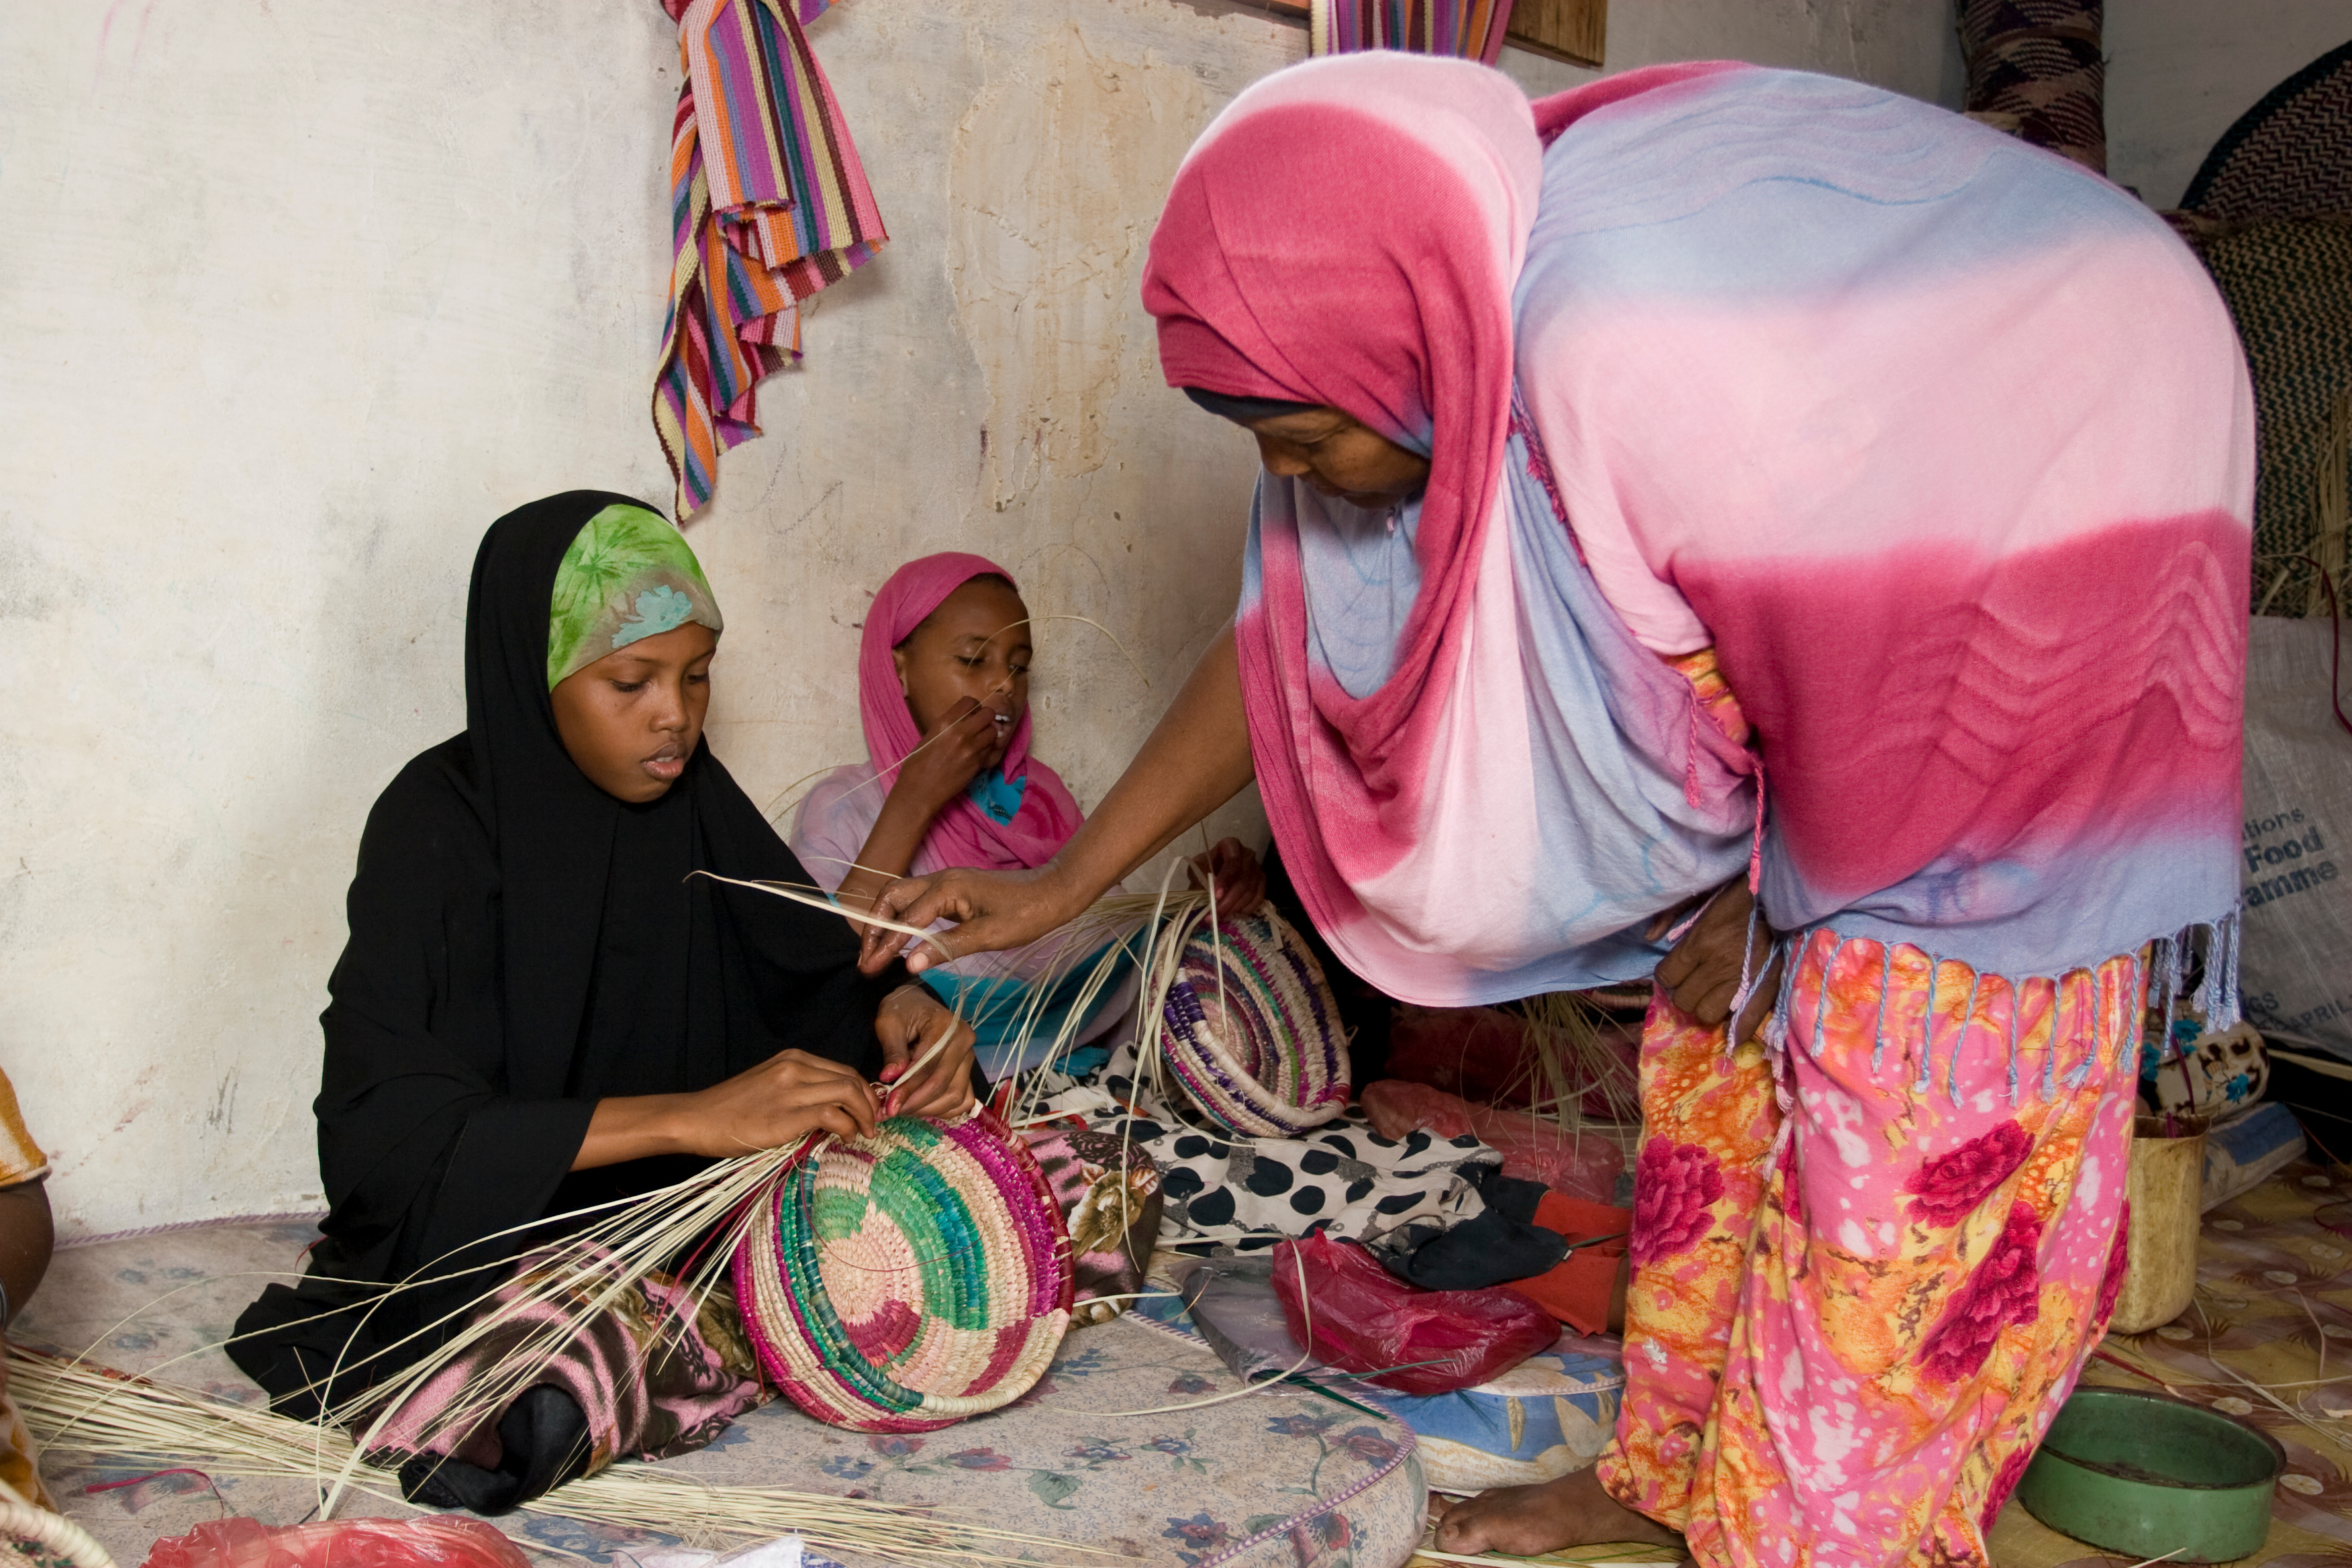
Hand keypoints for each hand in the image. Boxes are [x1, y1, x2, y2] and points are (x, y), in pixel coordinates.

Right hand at [673, 1049, 881, 1155]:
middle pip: (852, 1078)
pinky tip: (845, 1137)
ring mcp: (791, 1089)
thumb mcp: (770, 1088)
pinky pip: (832, 1113)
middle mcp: (795, 1067)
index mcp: (793, 1059)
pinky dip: (847, 1126)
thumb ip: (801, 1092)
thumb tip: (834, 1113)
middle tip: (873, 1124)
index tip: (869, 1110)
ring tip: (864, 1132)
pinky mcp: (786, 1114)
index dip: (864, 1091)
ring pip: (848, 1091)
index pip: (844, 1070)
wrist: (697, 1120)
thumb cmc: (730, 1110)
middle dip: (870, 1103)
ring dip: (864, 1115)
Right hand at [857, 865, 1082, 975]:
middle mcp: (939, 879)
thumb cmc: (1024, 915)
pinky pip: (917, 900)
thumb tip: (908, 964)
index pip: (904, 919)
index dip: (884, 946)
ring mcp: (945, 882)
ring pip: (901, 897)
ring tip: (876, 952)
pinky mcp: (953, 889)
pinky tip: (901, 940)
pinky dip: (902, 919)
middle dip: (873, 927)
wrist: (1052, 892)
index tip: (869, 969)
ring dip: (885, 921)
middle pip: (891, 897)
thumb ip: (945, 948)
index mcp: (946, 888)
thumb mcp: (986, 936)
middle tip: (866, 959)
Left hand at [875, 984, 977, 1118]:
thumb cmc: (901, 1011)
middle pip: (943, 1084)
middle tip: (891, 1111)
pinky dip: (943, 1109)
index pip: (928, 1066)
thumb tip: (890, 1078)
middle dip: (916, 1103)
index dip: (908, 1089)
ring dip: (927, 1108)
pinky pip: (962, 1100)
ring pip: (954, 1096)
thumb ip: (892, 1051)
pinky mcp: (968, 1071)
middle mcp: (964, 1043)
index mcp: (947, 1026)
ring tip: (902, 1108)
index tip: (889, 1105)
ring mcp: (969, 1059)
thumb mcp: (889, 1023)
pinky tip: (921, 1106)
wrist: (916, 1005)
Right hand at [892, 696, 1006, 816]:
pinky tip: (980, 754)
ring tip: (981, 740)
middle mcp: (961, 733)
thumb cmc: (916, 765)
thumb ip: (947, 727)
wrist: (919, 791)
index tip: (971, 712)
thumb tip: (962, 721)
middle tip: (980, 725)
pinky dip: (988, 750)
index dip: (973, 706)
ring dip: (989, 734)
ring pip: (993, 732)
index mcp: (944, 723)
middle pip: (988, 714)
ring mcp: (972, 749)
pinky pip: (991, 750)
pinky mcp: (978, 764)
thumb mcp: (929, 737)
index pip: (970, 701)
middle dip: (986, 718)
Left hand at [1187, 838, 1265, 919]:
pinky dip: (1247, 908)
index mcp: (1231, 844)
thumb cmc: (1204, 868)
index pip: (1233, 861)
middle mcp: (1247, 854)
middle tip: (1216, 914)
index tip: (1215, 895)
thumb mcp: (1198, 868)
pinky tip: (1235, 913)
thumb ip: (1203, 877)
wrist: (1212, 872)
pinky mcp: (1261, 881)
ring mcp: (1257, 867)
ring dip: (1235, 907)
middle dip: (1229, 900)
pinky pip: (1259, 897)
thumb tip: (1211, 892)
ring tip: (1221, 916)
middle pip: (1243, 879)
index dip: (1225, 879)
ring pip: (1250, 891)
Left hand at [1650, 875, 1781, 1042]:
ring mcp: (1742, 980)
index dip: (1666, 976)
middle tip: (1692, 982)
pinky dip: (1736, 1029)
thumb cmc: (1739, 892)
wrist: (1783, 893)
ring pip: (1708, 1014)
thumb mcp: (1700, 895)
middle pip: (1684, 1000)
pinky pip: (1746, 1020)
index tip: (1673, 971)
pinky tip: (1730, 1031)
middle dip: (1683, 992)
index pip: (1667, 977)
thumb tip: (1649, 937)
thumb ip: (1670, 913)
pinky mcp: (1766, 987)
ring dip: (1705, 1007)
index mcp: (1700, 943)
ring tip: (1711, 996)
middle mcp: (1717, 966)